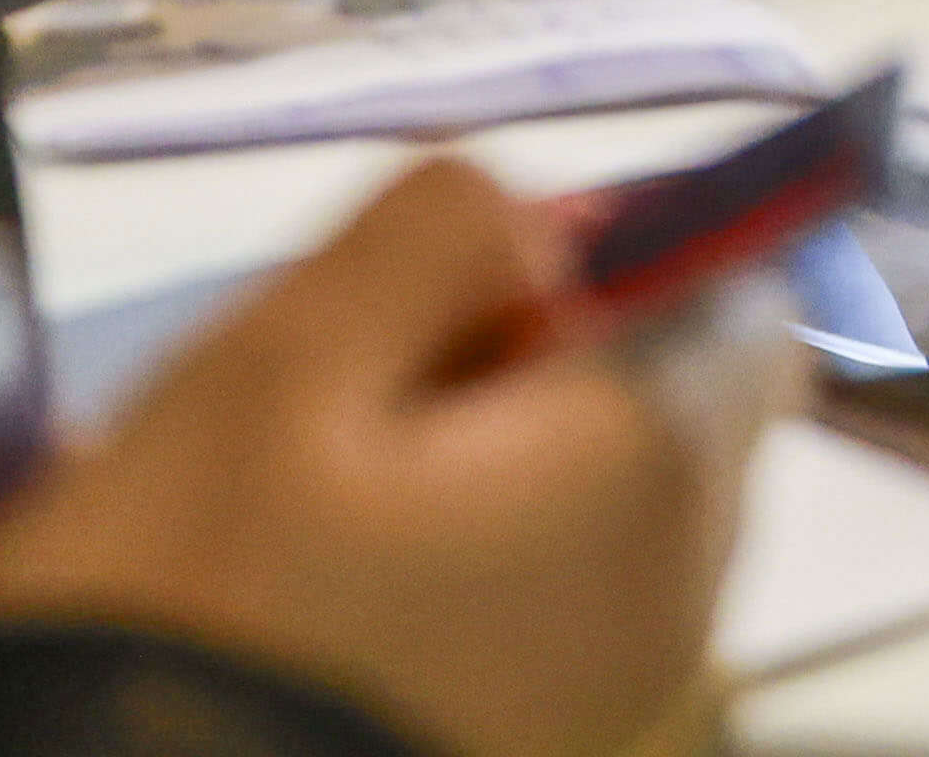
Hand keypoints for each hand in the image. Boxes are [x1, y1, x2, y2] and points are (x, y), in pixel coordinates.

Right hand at [0, 156, 775, 756]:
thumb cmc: (198, 612)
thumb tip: (542, 224)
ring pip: (586, 499)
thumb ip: (435, 240)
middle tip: (342, 403)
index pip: (731, 292)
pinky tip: (310, 591)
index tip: (451, 287)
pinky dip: (448, 562)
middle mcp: (676, 586)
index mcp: (652, 468)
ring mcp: (611, 687)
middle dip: (521, 360)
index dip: (603, 252)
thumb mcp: (280, 364)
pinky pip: (532, 600)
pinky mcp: (535, 744)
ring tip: (302, 508)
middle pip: (654, 396)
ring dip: (469, 463)